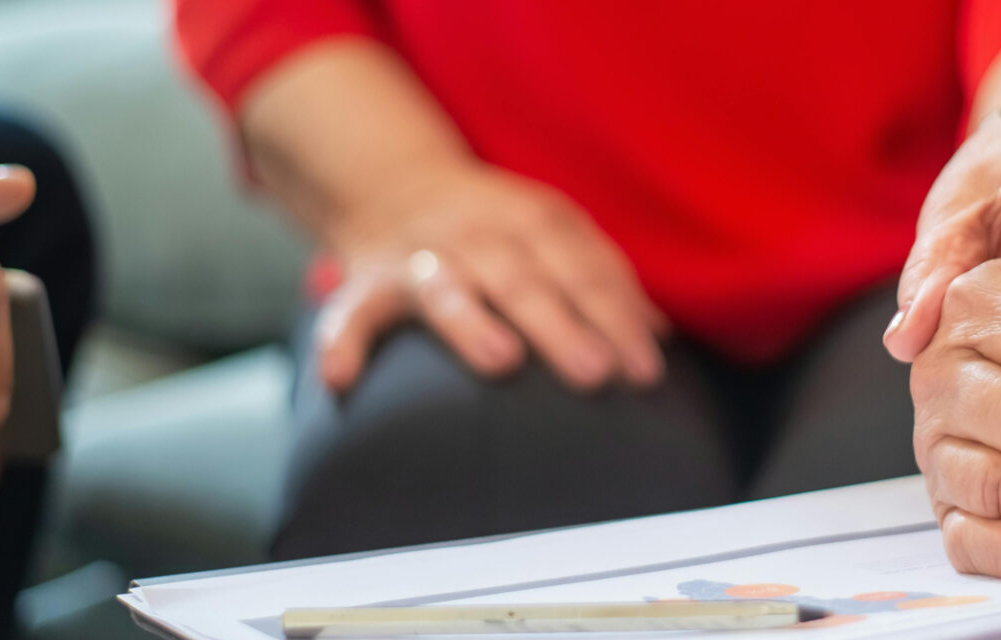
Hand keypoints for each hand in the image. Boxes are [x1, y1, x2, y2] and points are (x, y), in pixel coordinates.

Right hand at [314, 161, 666, 392]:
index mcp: (533, 221)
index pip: (583, 269)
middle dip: (561, 324)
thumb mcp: (554, 235)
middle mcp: (478, 233)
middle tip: (596, 373)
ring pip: (446, 286)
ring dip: (471, 321)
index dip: (618, 317)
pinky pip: (352, 311)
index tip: (646, 371)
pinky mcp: (369, 280)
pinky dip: (342, 342)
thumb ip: (603, 279)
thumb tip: (661, 334)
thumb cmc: (496, 228)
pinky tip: (339, 380)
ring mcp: (422, 255)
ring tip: (501, 361)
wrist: (396, 182)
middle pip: (524, 279)